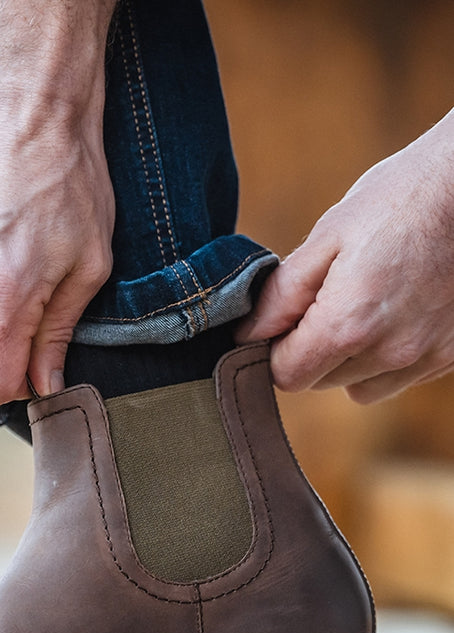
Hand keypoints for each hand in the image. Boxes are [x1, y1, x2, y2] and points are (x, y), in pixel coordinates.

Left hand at [236, 109, 453, 403]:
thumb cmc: (400, 198)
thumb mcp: (328, 235)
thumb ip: (282, 294)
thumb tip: (246, 335)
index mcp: (348, 324)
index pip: (287, 377)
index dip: (275, 350)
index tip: (284, 320)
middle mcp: (389, 353)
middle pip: (321, 382)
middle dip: (311, 350)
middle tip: (327, 298)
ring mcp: (425, 358)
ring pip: (359, 386)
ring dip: (349, 359)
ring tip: (365, 302)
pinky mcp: (451, 356)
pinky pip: (399, 378)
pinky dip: (387, 356)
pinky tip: (397, 310)